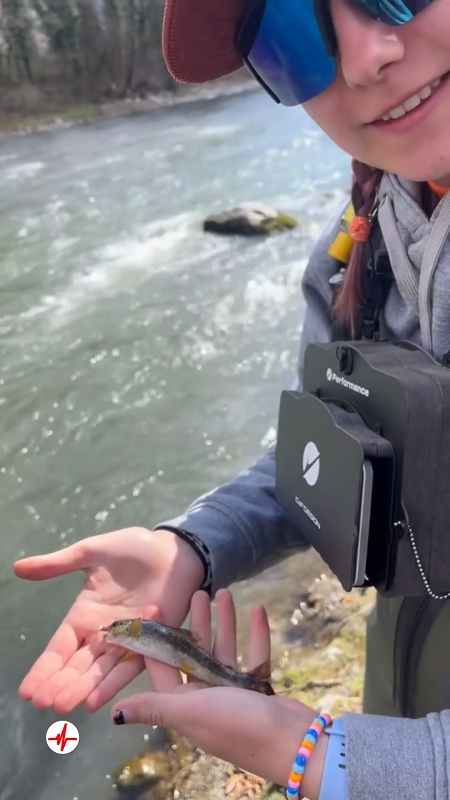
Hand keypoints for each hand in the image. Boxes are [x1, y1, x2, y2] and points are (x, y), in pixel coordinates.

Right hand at [13, 527, 204, 713]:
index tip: (27, 691)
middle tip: (43, 703)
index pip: (59, 648)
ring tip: (63, 707)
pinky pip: (129, 666)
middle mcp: (102, 634)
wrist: (176, 551)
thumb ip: (58, 564)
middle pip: (76, 665)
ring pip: (98, 671)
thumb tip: (17, 567)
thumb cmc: (134, 548)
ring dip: (81, 688)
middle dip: (59, 684)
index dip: (44, 669)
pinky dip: (113, 683)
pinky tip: (96, 701)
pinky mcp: (151, 644)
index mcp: (85, 615)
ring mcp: (127, 642)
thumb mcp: (92, 552)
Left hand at [110, 590, 326, 799]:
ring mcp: (235, 694)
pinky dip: (256, 634)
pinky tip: (257, 609)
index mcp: (186, 705)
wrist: (292, 745)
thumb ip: (154, 708)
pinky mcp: (259, 689)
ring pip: (225, 650)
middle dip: (195, 623)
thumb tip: (115, 714)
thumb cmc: (236, 725)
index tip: (156, 606)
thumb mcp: (190, 713)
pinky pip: (255, 656)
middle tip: (197, 592)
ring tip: (224, 592)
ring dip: (224, 622)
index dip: (156, 639)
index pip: (164, 668)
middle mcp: (207, 698)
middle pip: (196, 654)